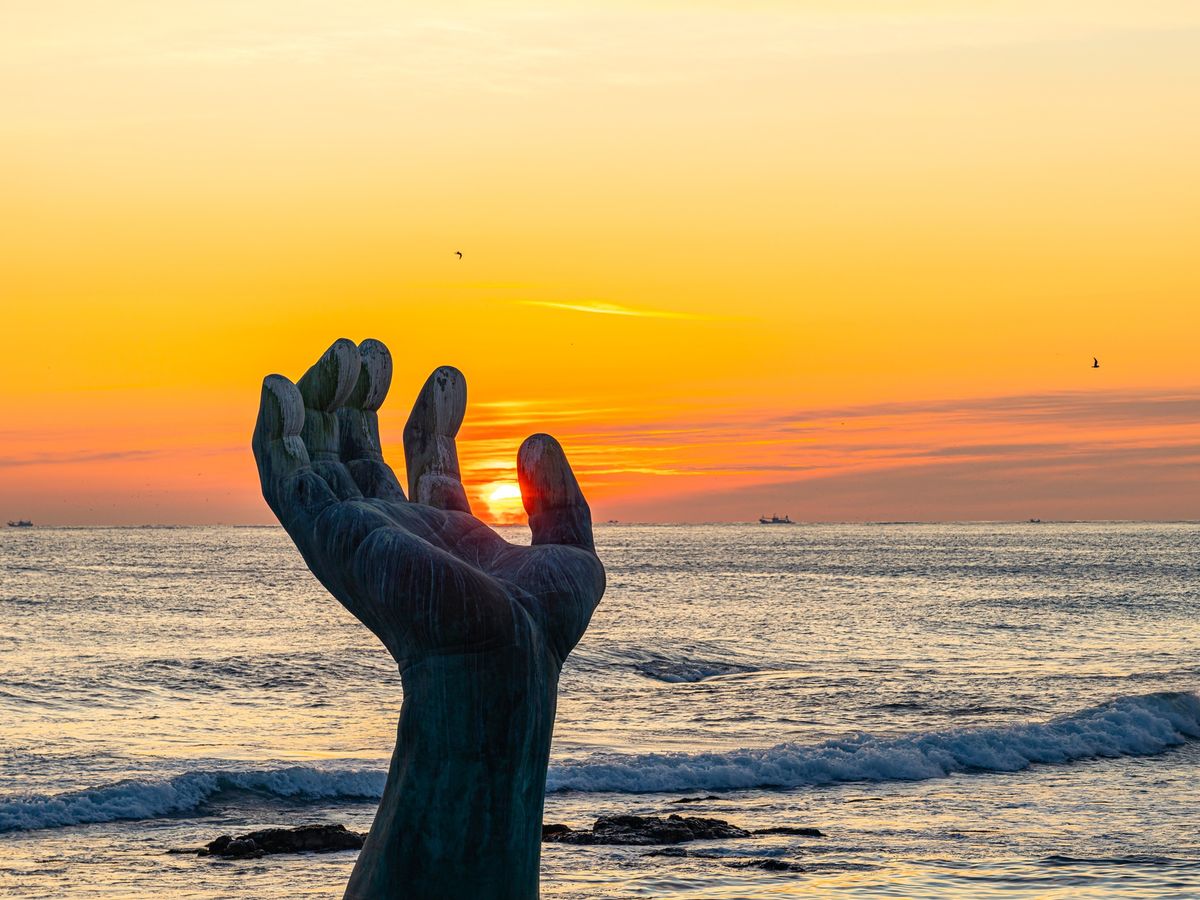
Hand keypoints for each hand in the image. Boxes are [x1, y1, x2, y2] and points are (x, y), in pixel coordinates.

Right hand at [251, 339, 604, 669]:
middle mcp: (394, 530)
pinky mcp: (330, 533)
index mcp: (444, 532)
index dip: (433, 413)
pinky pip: (283, 477)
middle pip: (362, 452)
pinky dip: (273, 432)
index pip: (425, 459)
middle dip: (366, 399)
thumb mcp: (570, 551)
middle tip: (375, 350)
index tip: (450, 374)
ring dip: (322, 402)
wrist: (499, 659)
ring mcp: (357, 531)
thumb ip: (557, 495)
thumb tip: (536, 438)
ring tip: (347, 350)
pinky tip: (281, 385)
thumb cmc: (536, 628)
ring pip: (318, 457)